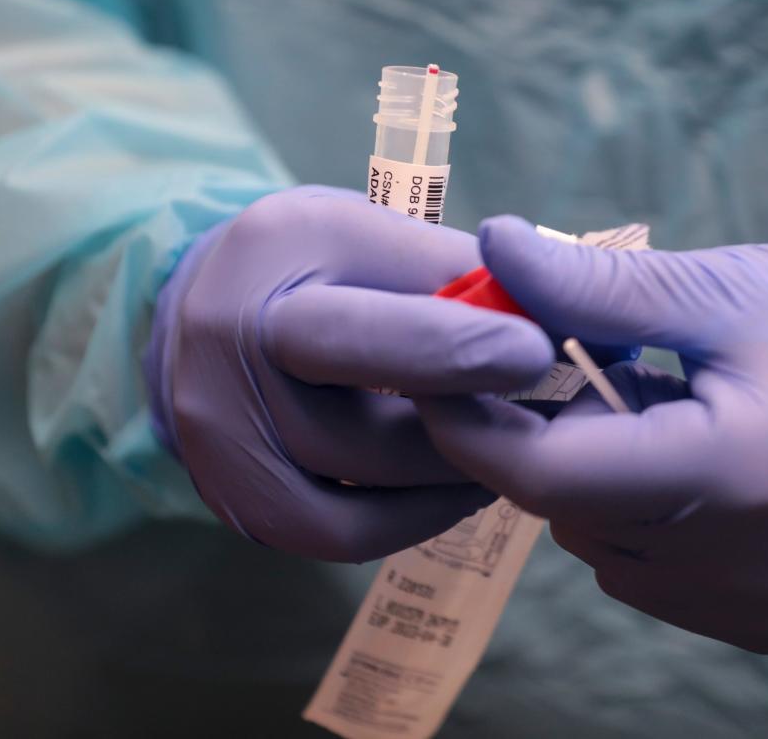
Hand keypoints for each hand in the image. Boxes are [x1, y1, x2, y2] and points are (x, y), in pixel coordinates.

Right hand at [145, 188, 552, 561]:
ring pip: (364, 481)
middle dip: (464, 425)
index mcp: (277, 250)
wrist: (213, 306)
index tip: (539, 356)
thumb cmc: (322, 263)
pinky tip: (462, 486)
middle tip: (543, 421)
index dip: (461, 350)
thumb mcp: (383, 233)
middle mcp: (226, 343)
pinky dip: (416, 515)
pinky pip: (342, 533)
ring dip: (455, 470)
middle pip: (359, 419)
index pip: (376, 319)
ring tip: (514, 445)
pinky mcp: (237, 496)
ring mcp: (218, 431)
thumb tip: (554, 323)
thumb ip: (458, 275)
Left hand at [417, 216, 767, 650]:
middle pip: (564, 507)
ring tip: (667, 406)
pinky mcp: (760, 620)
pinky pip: (640, 568)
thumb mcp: (722, 286)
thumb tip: (488, 246)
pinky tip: (693, 459)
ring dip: (595, 473)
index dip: (472, 422)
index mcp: (735, 476)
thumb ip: (594, 285)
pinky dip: (636, 512)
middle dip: (550, 432)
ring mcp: (753, 606)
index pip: (546, 475)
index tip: (442, 368)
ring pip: (594, 541)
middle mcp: (742, 566)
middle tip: (597, 363)